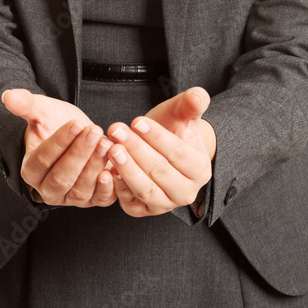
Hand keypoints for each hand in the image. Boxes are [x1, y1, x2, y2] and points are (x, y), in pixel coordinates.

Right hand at [1, 89, 118, 207]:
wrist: (81, 134)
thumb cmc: (59, 123)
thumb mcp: (43, 111)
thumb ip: (26, 104)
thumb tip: (8, 96)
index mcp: (31, 170)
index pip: (42, 160)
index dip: (60, 143)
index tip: (76, 124)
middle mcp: (48, 190)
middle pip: (61, 177)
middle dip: (79, 154)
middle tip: (94, 131)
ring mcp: (70, 198)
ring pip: (80, 189)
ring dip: (95, 166)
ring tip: (106, 143)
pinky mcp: (93, 199)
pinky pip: (100, 199)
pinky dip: (107, 188)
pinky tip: (112, 170)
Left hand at [105, 87, 215, 217]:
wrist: (161, 150)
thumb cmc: (172, 129)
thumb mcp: (182, 113)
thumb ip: (191, 103)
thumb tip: (198, 96)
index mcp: (200, 169)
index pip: (177, 153)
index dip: (156, 137)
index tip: (136, 121)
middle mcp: (186, 193)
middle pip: (159, 171)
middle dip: (136, 149)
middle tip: (116, 131)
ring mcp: (165, 204)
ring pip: (145, 190)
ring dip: (126, 169)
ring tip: (111, 148)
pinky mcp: (144, 211)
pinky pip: (130, 204)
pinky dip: (118, 188)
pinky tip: (107, 169)